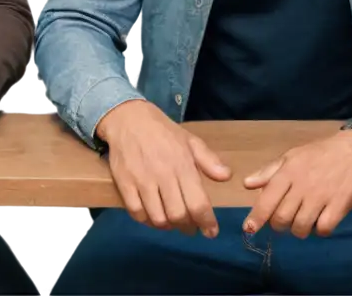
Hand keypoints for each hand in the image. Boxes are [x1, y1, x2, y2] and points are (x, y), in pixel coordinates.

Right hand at [96, 99, 231, 237]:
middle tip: (190, 227)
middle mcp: (163, 175)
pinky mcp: (124, 183)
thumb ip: (208, 160)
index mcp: (182, 164)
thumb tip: (227, 177)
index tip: (211, 232)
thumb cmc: (163, 131)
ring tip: (172, 222)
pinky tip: (153, 215)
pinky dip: (147, 221)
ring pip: (158, 218)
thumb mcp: (189, 140)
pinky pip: (137, 213)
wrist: (128, 118)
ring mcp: (142, 180)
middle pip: (178, 215)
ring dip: (168, 226)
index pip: (198, 203)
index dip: (207, 223)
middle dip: (188, 227)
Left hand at [242, 129, 351, 238]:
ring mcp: (321, 196)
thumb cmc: (322, 152)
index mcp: (288, 171)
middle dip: (279, 225)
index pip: (267, 198)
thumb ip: (269, 171)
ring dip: (299, 229)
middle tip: (285, 220)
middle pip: (282, 218)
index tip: (248, 229)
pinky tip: (322, 221)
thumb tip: (247, 184)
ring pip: (301, 227)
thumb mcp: (293, 156)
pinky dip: (320, 230)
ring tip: (303, 220)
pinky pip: (323, 229)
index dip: (256, 217)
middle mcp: (302, 185)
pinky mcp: (340, 206)